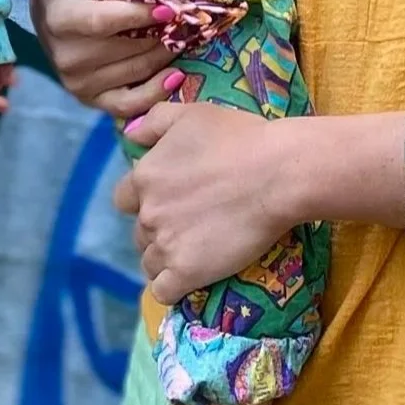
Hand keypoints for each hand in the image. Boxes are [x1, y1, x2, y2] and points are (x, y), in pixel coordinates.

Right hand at [29, 0, 175, 119]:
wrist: (49, 12)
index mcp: (62, 19)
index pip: (108, 20)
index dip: (142, 15)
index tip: (172, 8)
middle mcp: (68, 56)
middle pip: (130, 46)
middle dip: (166, 31)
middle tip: (191, 19)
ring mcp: (78, 82)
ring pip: (138, 69)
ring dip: (168, 53)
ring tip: (187, 36)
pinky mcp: (90, 99)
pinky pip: (129, 104)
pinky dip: (156, 92)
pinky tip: (176, 75)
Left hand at [114, 103, 302, 305]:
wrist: (279, 172)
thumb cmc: (241, 137)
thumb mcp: (194, 113)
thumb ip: (154, 120)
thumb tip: (129, 134)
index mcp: (145, 176)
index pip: (125, 198)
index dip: (146, 199)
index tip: (173, 197)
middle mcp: (148, 213)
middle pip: (140, 232)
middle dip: (160, 228)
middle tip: (193, 221)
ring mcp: (165, 245)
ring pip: (150, 262)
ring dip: (167, 257)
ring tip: (197, 248)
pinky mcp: (186, 273)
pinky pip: (163, 291)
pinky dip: (175, 286)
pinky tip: (194, 275)